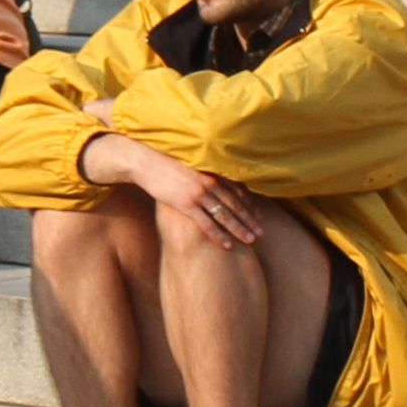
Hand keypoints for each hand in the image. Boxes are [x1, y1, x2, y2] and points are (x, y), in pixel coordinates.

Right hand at [101, 138, 261, 241]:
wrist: (145, 161)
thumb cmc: (165, 162)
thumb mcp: (189, 164)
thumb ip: (203, 173)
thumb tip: (210, 181)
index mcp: (212, 172)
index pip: (237, 191)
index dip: (249, 205)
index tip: (259, 216)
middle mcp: (210, 182)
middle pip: (235, 204)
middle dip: (249, 219)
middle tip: (261, 232)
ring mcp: (199, 193)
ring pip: (225, 215)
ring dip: (240, 229)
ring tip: (251, 240)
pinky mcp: (186, 204)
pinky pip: (207, 223)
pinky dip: (219, 235)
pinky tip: (228, 245)